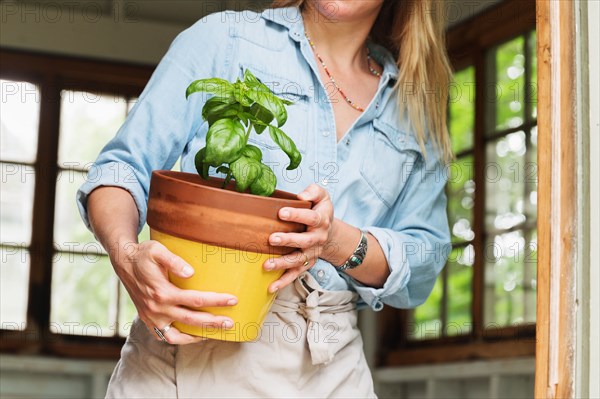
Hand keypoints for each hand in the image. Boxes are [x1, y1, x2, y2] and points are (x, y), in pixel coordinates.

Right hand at [113, 240, 237, 343]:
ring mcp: (151, 317)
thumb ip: (174, 261)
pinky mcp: (148, 320)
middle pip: (191, 320)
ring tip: (214, 334)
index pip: (195, 300)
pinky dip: (180, 338)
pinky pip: (165, 336)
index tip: (232, 300)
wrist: (124, 262)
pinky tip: (194, 334)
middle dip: (213, 323)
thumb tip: (191, 273)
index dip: (216, 301)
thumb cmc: (144, 254)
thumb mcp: (157, 250)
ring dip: (197, 337)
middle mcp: (157, 308)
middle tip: (230, 323)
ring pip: (177, 336)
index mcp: (162, 292)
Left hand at [263, 183, 333, 292]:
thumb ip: (314, 191)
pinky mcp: (306, 264)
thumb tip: (300, 196)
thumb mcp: (322, 196)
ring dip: (283, 263)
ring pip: (298, 260)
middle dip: (288, 240)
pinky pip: (295, 274)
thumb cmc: (320, 210)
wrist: (330, 232)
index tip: (281, 212)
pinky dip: (283, 282)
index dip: (296, 215)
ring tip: (266, 265)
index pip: (311, 218)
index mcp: (321, 220)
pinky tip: (271, 287)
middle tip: (272, 238)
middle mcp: (318, 238)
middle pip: (304, 241)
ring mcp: (312, 253)